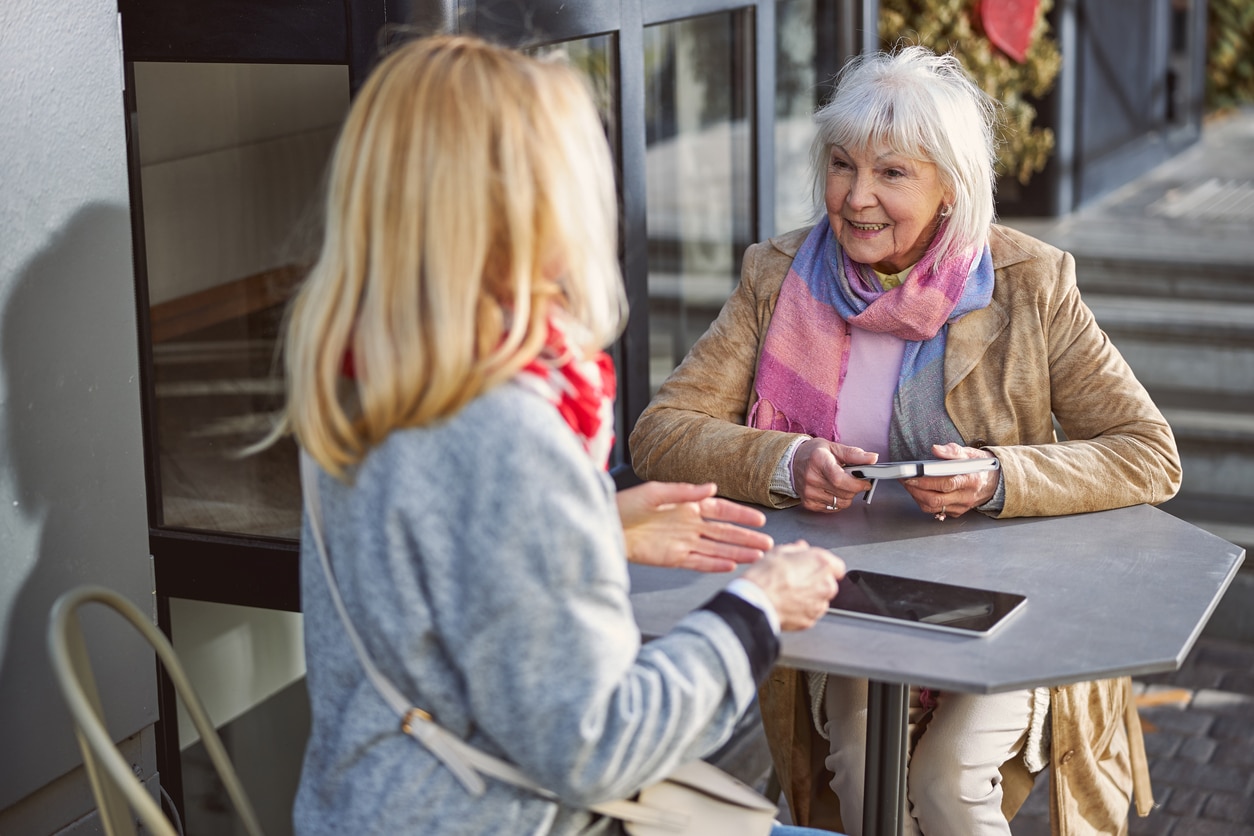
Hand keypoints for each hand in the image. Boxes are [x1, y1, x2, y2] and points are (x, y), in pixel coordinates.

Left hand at [618, 482, 772, 572]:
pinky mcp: (673, 558)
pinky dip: (714, 565)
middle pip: (724, 533)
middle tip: (768, 545)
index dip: (740, 516)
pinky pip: (699, 562)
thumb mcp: (655, 492)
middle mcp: (689, 525)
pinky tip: (731, 565)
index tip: (759, 521)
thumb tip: (712, 487)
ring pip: (716, 549)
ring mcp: (683, 543)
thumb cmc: (627, 505)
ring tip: (757, 557)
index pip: (721, 511)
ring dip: (736, 553)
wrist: (608, 527)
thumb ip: (684, 491)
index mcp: (687, 506)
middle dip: (746, 538)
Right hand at [741, 540, 845, 630]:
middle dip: (815, 581)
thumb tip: (801, 549)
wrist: (756, 602)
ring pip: (819, 599)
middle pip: (828, 583)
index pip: (836, 565)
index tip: (812, 566)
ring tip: (788, 592)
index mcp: (822, 564)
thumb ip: (797, 549)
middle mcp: (826, 585)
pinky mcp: (810, 621)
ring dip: (809, 596)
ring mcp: (819, 605)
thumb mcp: (778, 551)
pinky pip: (809, 613)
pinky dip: (801, 609)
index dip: (822, 565)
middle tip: (795, 578)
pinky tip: (786, 603)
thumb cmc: (765, 577)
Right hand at [791, 439, 878, 512]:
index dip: (856, 483)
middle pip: (843, 492)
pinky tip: (833, 491)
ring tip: (843, 485)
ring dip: (848, 495)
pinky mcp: (808, 503)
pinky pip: (833, 508)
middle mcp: (811, 478)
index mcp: (819, 460)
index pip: (839, 479)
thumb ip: (855, 454)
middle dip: (856, 488)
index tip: (865, 481)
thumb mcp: (834, 448)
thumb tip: (873, 458)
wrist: (793, 462)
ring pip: (840, 503)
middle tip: (856, 480)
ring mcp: (808, 492)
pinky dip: (838, 501)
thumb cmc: (814, 454)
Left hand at [901, 442, 999, 519]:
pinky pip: (936, 511)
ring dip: (917, 497)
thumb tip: (935, 449)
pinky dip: (924, 502)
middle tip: (904, 480)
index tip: (910, 476)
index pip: (945, 483)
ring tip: (909, 485)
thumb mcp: (970, 453)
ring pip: (933, 507)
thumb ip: (952, 451)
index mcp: (971, 479)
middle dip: (915, 490)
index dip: (925, 481)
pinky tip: (918, 492)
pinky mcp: (957, 512)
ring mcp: (962, 506)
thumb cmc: (980, 466)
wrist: (995, 482)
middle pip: (936, 499)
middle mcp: (967, 496)